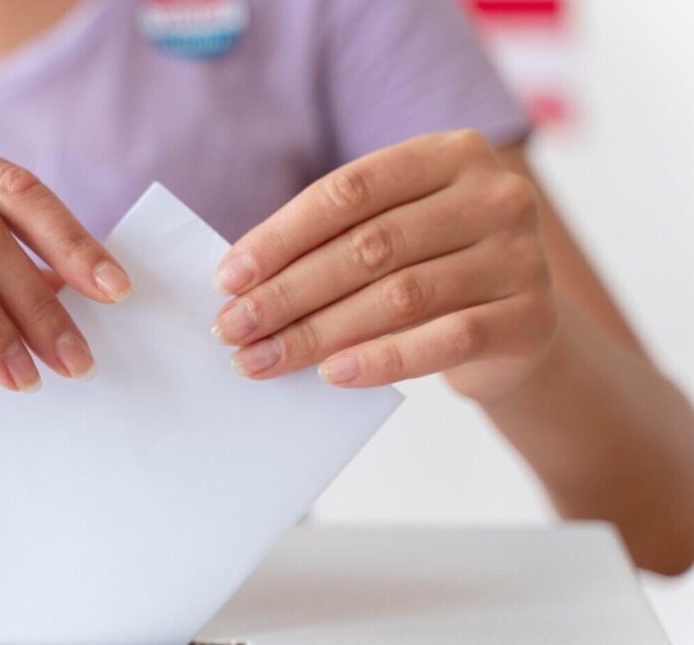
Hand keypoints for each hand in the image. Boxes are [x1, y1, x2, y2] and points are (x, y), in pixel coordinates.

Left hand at [211, 130, 556, 401]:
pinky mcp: (532, 320)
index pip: (350, 190)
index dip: (282, 235)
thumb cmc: (434, 271)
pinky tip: (332, 373)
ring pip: (400, 296)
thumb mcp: (394, 234)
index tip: (228, 278)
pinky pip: (445, 340)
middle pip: (369, 246)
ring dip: (318, 332)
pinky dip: (382, 360)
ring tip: (263, 359)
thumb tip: (242, 283)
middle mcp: (494, 195)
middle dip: (288, 292)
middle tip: (232, 327)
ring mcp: (521, 257)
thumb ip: (335, 240)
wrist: (518, 328)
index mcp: (450, 154)